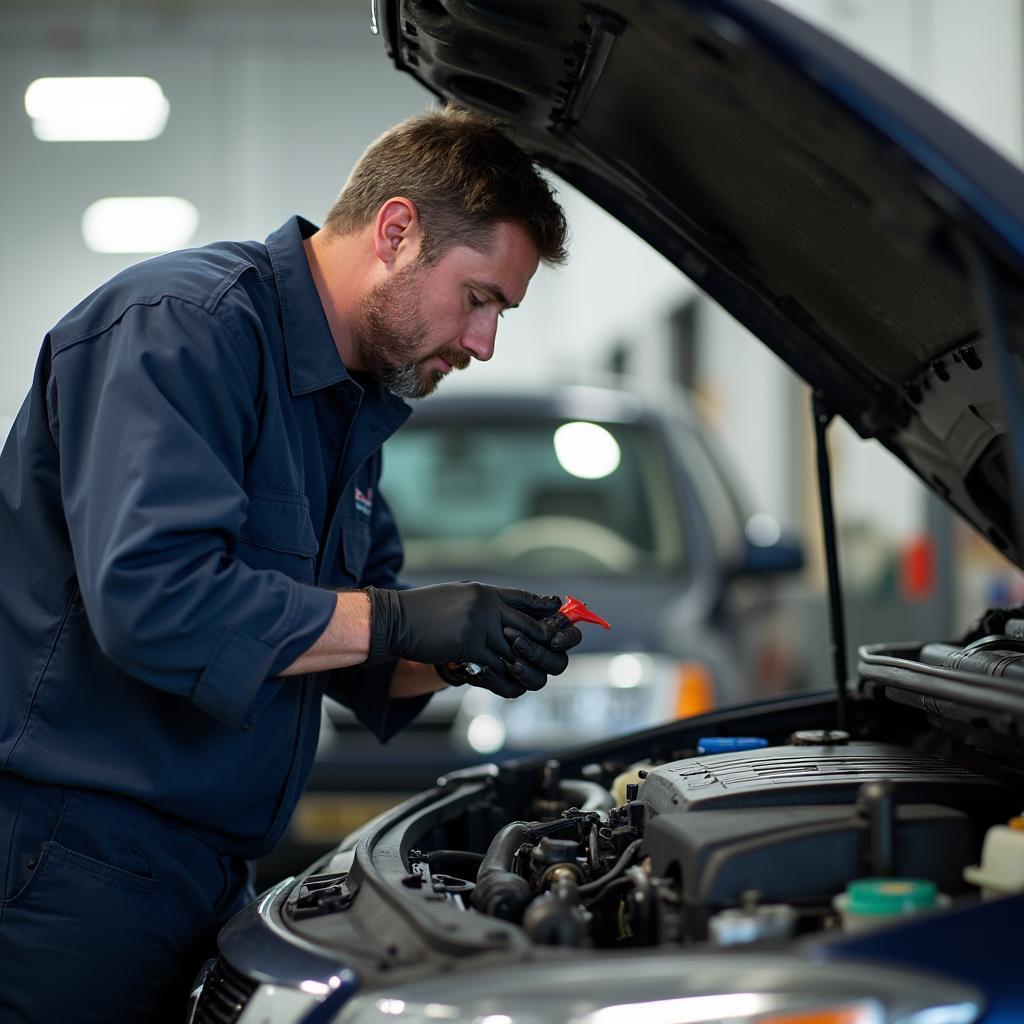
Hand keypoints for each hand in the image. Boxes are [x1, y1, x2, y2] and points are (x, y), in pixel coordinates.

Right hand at [364, 583, 564, 697]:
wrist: (395, 619)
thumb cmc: (422, 611)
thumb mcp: (456, 597)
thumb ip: (482, 604)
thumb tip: (503, 616)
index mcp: (485, 592)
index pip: (526, 601)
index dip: (545, 613)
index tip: (559, 621)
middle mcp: (487, 605)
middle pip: (531, 628)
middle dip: (543, 647)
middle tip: (547, 659)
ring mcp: (479, 625)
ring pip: (517, 653)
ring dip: (524, 669)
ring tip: (527, 677)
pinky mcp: (469, 645)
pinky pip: (497, 668)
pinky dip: (504, 681)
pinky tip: (506, 685)